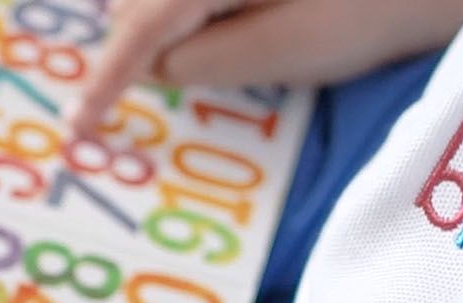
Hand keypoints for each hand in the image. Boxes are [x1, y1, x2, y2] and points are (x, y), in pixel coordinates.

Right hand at [68, 0, 462, 133]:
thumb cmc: (383, 2)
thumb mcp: (289, 48)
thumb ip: (206, 62)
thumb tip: (158, 66)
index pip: (141, 27)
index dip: (105, 81)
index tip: (79, 131)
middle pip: (143, 1)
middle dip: (141, 43)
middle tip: (146, 93)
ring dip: (170, 26)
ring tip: (216, 53)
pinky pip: (195, 2)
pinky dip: (194, 16)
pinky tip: (231, 26)